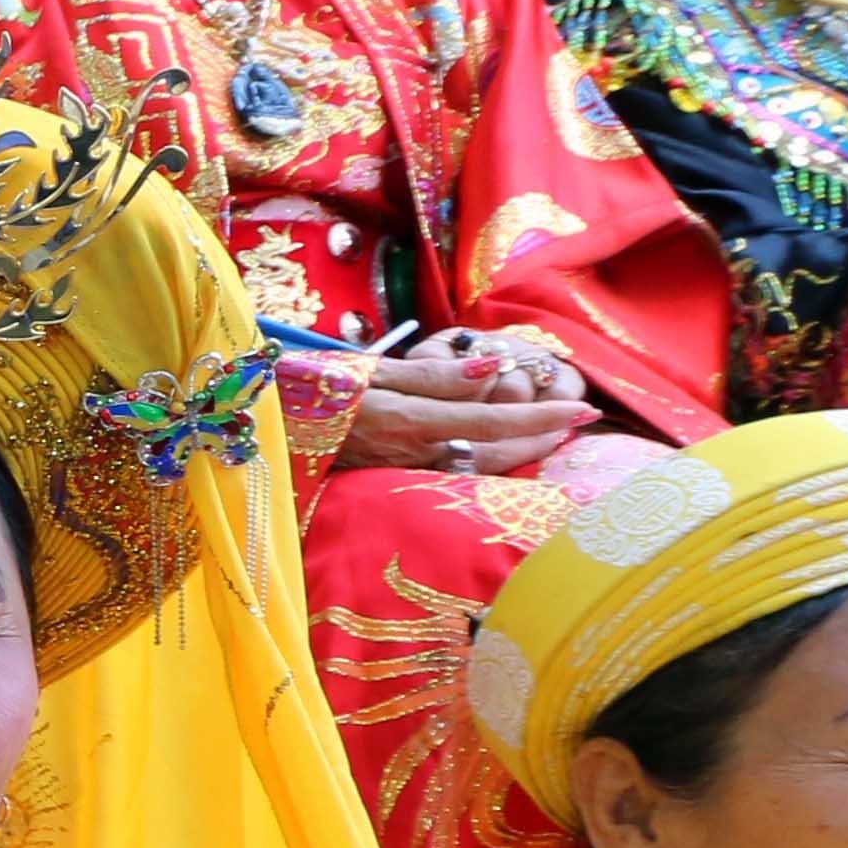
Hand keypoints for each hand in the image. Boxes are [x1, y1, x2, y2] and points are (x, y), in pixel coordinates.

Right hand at [328, 330, 596, 477]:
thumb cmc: (311, 387)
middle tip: (576, 419)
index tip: (585, 410)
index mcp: (409, 421)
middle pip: (494, 454)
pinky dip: (486, 460)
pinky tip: (498, 448)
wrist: (262, 425)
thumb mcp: (369, 370)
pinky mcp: (391, 477)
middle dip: (540, 439)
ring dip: (519, 452)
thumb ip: (431, 375)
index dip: (541, 419)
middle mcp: (412, 453)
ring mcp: (402, 471)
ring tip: (549, 433)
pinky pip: (452, 472)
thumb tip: (491, 370)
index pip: (492, 422)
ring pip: (477, 468)